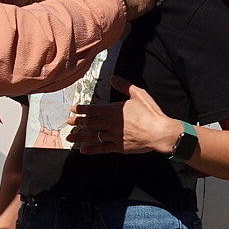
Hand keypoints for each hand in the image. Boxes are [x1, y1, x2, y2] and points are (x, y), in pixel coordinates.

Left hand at [67, 81, 181, 155]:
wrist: (160, 132)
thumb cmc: (151, 112)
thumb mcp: (138, 94)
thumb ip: (124, 86)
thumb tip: (113, 78)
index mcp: (114, 110)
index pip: (93, 109)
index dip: (81, 109)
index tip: (73, 109)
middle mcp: (111, 123)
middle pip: (90, 123)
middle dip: (78, 122)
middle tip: (68, 122)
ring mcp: (114, 137)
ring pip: (93, 136)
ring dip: (80, 136)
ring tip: (70, 137)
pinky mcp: (118, 147)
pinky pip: (101, 149)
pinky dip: (91, 150)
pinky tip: (83, 150)